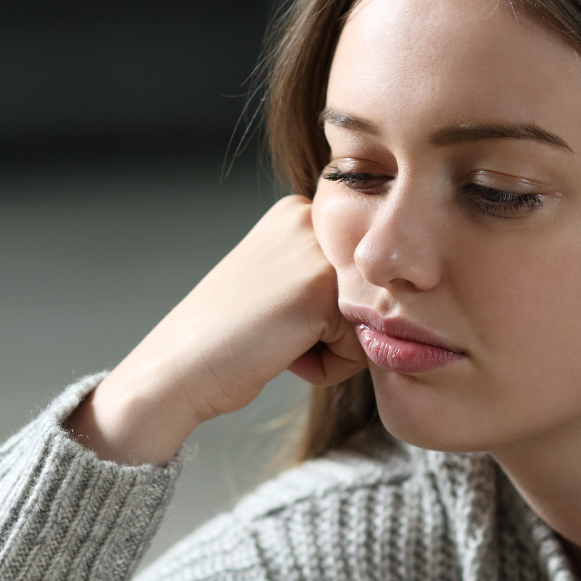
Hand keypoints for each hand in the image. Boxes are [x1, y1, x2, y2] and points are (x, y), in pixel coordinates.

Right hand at [65, 195, 366, 463]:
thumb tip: (403, 289)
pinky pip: (360, 348)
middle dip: (334, 330)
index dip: (328, 312)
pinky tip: (279, 353)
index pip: (362, 274)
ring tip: (277, 341)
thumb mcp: (280, 284)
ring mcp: (316, 252)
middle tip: (276, 330)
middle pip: (372, 295)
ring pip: (370, 322)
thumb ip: (328, 275)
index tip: (277, 314)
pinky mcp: (320, 292)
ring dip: (332, 350)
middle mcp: (311, 218)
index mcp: (299, 211)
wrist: (176, 369)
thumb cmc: (227, 340)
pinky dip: (326, 367)